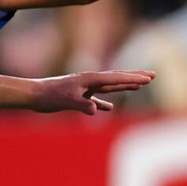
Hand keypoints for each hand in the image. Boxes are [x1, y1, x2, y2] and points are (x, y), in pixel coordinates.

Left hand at [30, 69, 154, 114]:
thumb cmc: (49, 96)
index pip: (117, 78)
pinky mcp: (79, 96)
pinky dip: (106, 101)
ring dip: (125, 85)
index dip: (134, 78)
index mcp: (91, 78)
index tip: (149, 78)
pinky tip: (109, 109)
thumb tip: (98, 110)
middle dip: (135, 77)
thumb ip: (83, 105)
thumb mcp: (67, 101)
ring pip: (110, 86)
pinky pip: (97, 98)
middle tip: (152, 75)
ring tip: (139, 85)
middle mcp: (91, 80)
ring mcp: (85, 87)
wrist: (34, 95)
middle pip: (118, 77)